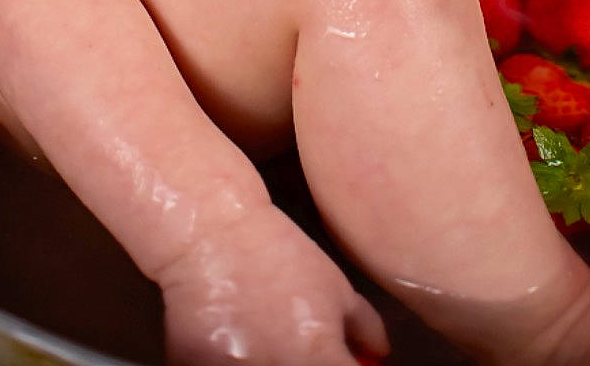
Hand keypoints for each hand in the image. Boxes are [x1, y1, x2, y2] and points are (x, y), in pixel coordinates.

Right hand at [158, 205, 389, 364]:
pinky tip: (241, 348)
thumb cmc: (277, 254)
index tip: (345, 362)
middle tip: (305, 354)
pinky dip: (240, 364)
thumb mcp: (334, 284)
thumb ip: (364, 325)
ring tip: (270, 345)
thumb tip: (379, 353)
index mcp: (318, 360)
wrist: (211, 236)